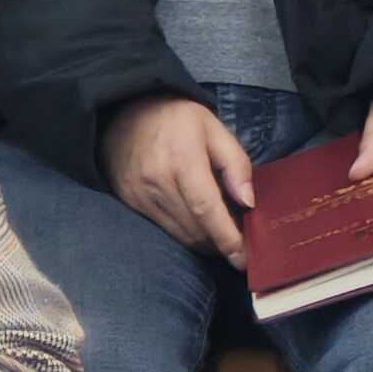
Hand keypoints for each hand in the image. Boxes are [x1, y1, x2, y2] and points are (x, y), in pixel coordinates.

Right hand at [104, 94, 252, 257]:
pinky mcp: (130, 203)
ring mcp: (140, 196)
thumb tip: (249, 201)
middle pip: (194, 228)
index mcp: (183, 161)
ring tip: (224, 237)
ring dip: (204, 242)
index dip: (227, 237)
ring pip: (179, 234)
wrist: (123, 113)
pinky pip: (163, 228)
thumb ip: (235, 163)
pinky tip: (200, 227)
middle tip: (243, 245)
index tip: (244, 258)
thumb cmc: (176, 118)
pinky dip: (185, 233)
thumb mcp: (214, 128)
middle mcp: (157, 183)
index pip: (206, 209)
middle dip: (221, 243)